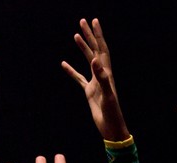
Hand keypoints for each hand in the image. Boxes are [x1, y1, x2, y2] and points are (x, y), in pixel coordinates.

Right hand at [61, 18, 129, 140]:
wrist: (111, 128)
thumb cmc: (112, 113)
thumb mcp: (107, 95)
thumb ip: (102, 78)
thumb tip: (94, 59)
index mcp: (107, 73)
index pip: (101, 49)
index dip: (98, 35)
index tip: (93, 21)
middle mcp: (102, 75)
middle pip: (95, 50)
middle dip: (89, 36)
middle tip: (83, 21)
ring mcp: (95, 82)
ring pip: (88, 61)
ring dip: (83, 48)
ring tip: (76, 35)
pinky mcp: (89, 92)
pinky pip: (79, 78)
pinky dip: (71, 70)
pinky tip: (63, 64)